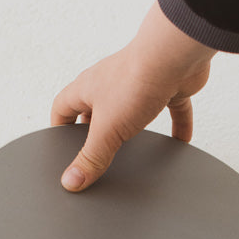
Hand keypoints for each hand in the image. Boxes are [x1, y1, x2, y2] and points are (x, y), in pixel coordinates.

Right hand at [50, 0, 216, 190]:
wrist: (174, 56)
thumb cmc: (135, 80)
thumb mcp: (106, 129)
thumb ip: (90, 157)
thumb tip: (70, 182)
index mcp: (87, 88)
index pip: (62, 107)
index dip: (59, 127)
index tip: (59, 145)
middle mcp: (110, 83)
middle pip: (95, 109)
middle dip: (95, 130)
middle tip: (95, 152)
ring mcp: (139, 84)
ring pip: (132, 109)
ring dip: (133, 128)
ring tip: (135, 149)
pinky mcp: (167, 87)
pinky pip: (171, 109)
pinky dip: (176, 126)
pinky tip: (180, 141)